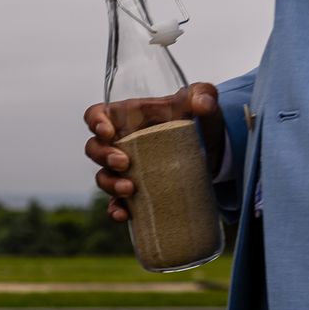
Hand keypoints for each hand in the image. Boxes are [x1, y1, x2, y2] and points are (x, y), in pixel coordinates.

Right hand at [83, 83, 223, 222]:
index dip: (95, 122)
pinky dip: (116, 209)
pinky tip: (124, 214)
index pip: (96, 115)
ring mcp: (125, 170)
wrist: (214, 153)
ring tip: (129, 189)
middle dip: (103, 156)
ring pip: (102, 176)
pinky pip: (115, 202)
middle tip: (124, 163)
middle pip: (94, 148)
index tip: (107, 131)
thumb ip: (204, 94)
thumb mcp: (204, 103)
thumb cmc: (200, 121)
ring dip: (109, 184)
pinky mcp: (135, 191)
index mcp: (128, 117)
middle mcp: (121, 143)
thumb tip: (202, 104)